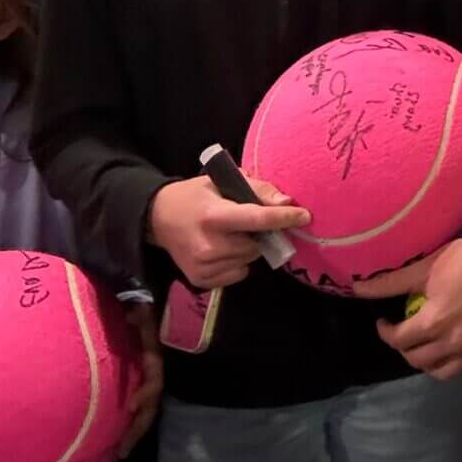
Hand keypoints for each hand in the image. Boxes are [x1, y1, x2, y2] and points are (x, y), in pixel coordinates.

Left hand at [119, 303, 163, 455]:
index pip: (155, 379)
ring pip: (146, 409)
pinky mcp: (137, 382)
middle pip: (150, 405)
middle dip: (138, 428)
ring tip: (121, 451)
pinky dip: (130, 422)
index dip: (146, 393)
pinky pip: (138, 405)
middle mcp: (153, 372)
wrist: (146, 304)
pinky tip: (119, 434)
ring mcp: (146, 378)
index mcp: (155, 357)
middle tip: (122, 451)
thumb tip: (132, 313)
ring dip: (134, 430)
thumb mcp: (143, 308)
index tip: (131, 406)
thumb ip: (139, 312)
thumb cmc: (144, 307)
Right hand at [147, 175, 308, 289]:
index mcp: (213, 216)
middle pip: (255, 244)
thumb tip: (286, 201)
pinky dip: (239, 262)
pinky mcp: (201, 280)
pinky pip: (239, 274)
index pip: (256, 219)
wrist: (156, 219)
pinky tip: (223, 248)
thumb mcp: (222, 182)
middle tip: (249, 222)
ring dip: (249, 247)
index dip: (283, 218)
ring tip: (231, 234)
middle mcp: (208, 245)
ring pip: (249, 260)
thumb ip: (256, 189)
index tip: (305, 216)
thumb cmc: (194, 196)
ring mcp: (203, 266)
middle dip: (261, 233)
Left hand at [354, 237, 461, 379]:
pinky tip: (441, 348)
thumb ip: (390, 283)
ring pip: (436, 371)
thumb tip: (356, 288)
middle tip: (401, 330)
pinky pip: (458, 369)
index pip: (399, 340)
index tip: (383, 321)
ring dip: (422, 360)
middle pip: (415, 358)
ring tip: (420, 343)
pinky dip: (445, 364)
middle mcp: (452, 341)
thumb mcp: (424, 267)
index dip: (386, 332)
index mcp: (435, 320)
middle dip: (402, 346)